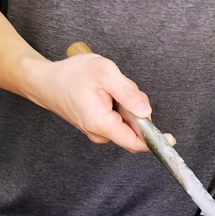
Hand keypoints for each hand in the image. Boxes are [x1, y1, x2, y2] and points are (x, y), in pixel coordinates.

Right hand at [28, 52, 150, 152]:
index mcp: (101, 123)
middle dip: (137, 111)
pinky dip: (119, 107)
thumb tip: (146, 111)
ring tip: (108, 89)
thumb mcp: (105, 73)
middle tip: (121, 89)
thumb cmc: (71, 74)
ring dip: (127, 107)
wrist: (43, 81)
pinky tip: (106, 94)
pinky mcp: (96, 127)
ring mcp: (97, 132)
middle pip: (134, 130)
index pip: (135, 143)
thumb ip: (129, 92)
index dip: (155, 141)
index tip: (171, 139)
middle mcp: (99, 133)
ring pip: (127, 124)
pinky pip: (118, 120)